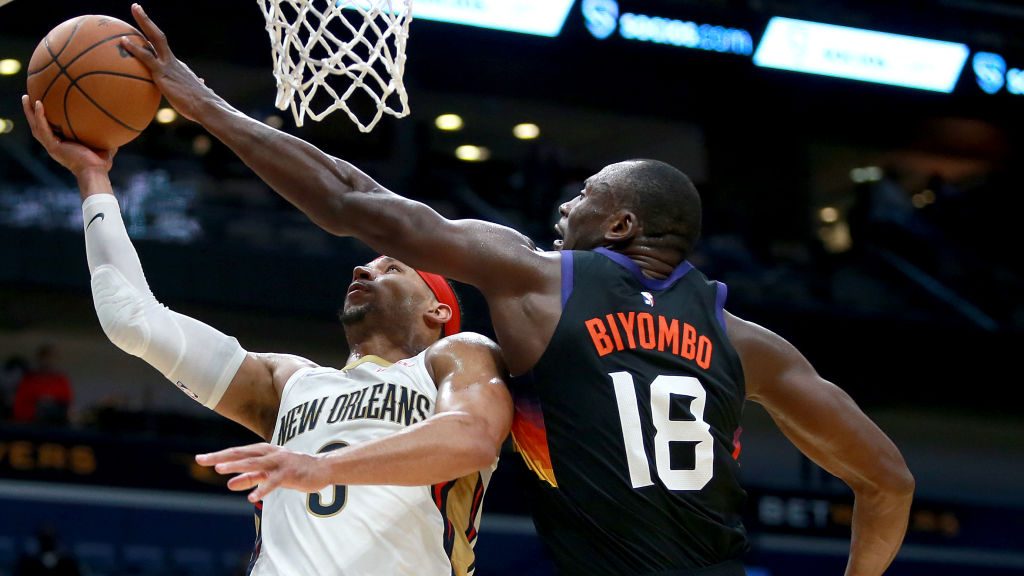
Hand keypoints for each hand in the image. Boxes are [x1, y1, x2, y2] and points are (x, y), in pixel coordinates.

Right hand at [21, 95, 115, 179]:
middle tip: (27, 98)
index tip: (42, 105)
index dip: (44, 119)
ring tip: (26, 97)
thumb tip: (115, 126)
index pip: (49, 129)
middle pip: (37, 126)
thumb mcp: (103, 145)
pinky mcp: (53, 146)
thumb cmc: (100, 163)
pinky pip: (43, 128)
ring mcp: (52, 146)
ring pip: (35, 126)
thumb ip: (105, 135)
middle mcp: (54, 145)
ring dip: (30, 112)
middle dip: (31, 112)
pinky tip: (39, 104)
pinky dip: (40, 116)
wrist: (95, 172)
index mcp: (62, 145)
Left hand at [122, 3, 212, 121]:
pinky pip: (146, 57)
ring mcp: (168, 65)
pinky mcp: (162, 73)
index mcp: (178, 68)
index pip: (162, 51)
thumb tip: (201, 83)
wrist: (206, 107)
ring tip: (134, 9)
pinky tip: (123, 41)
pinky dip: (134, 48)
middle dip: (147, 21)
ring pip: (154, 38)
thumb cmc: (201, 107)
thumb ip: (195, 87)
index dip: (152, 41)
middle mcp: (173, 62)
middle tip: (136, 7)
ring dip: (144, 22)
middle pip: (158, 36)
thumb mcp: (196, 94)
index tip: (145, 32)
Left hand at [196, 443, 329, 502]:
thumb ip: (250, 477)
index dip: (219, 455)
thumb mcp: (269, 473)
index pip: (237, 452)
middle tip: (202, 459)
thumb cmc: (293, 470)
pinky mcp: (289, 474)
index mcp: (264, 451)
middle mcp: (269, 454)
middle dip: (221, 457)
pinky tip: (252, 497)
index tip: (200, 458)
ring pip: (255, 463)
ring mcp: (279, 463)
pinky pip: (273, 482)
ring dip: (237, 467)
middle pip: (241, 454)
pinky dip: (263, 488)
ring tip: (220, 470)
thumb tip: (230, 483)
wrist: (322, 469)